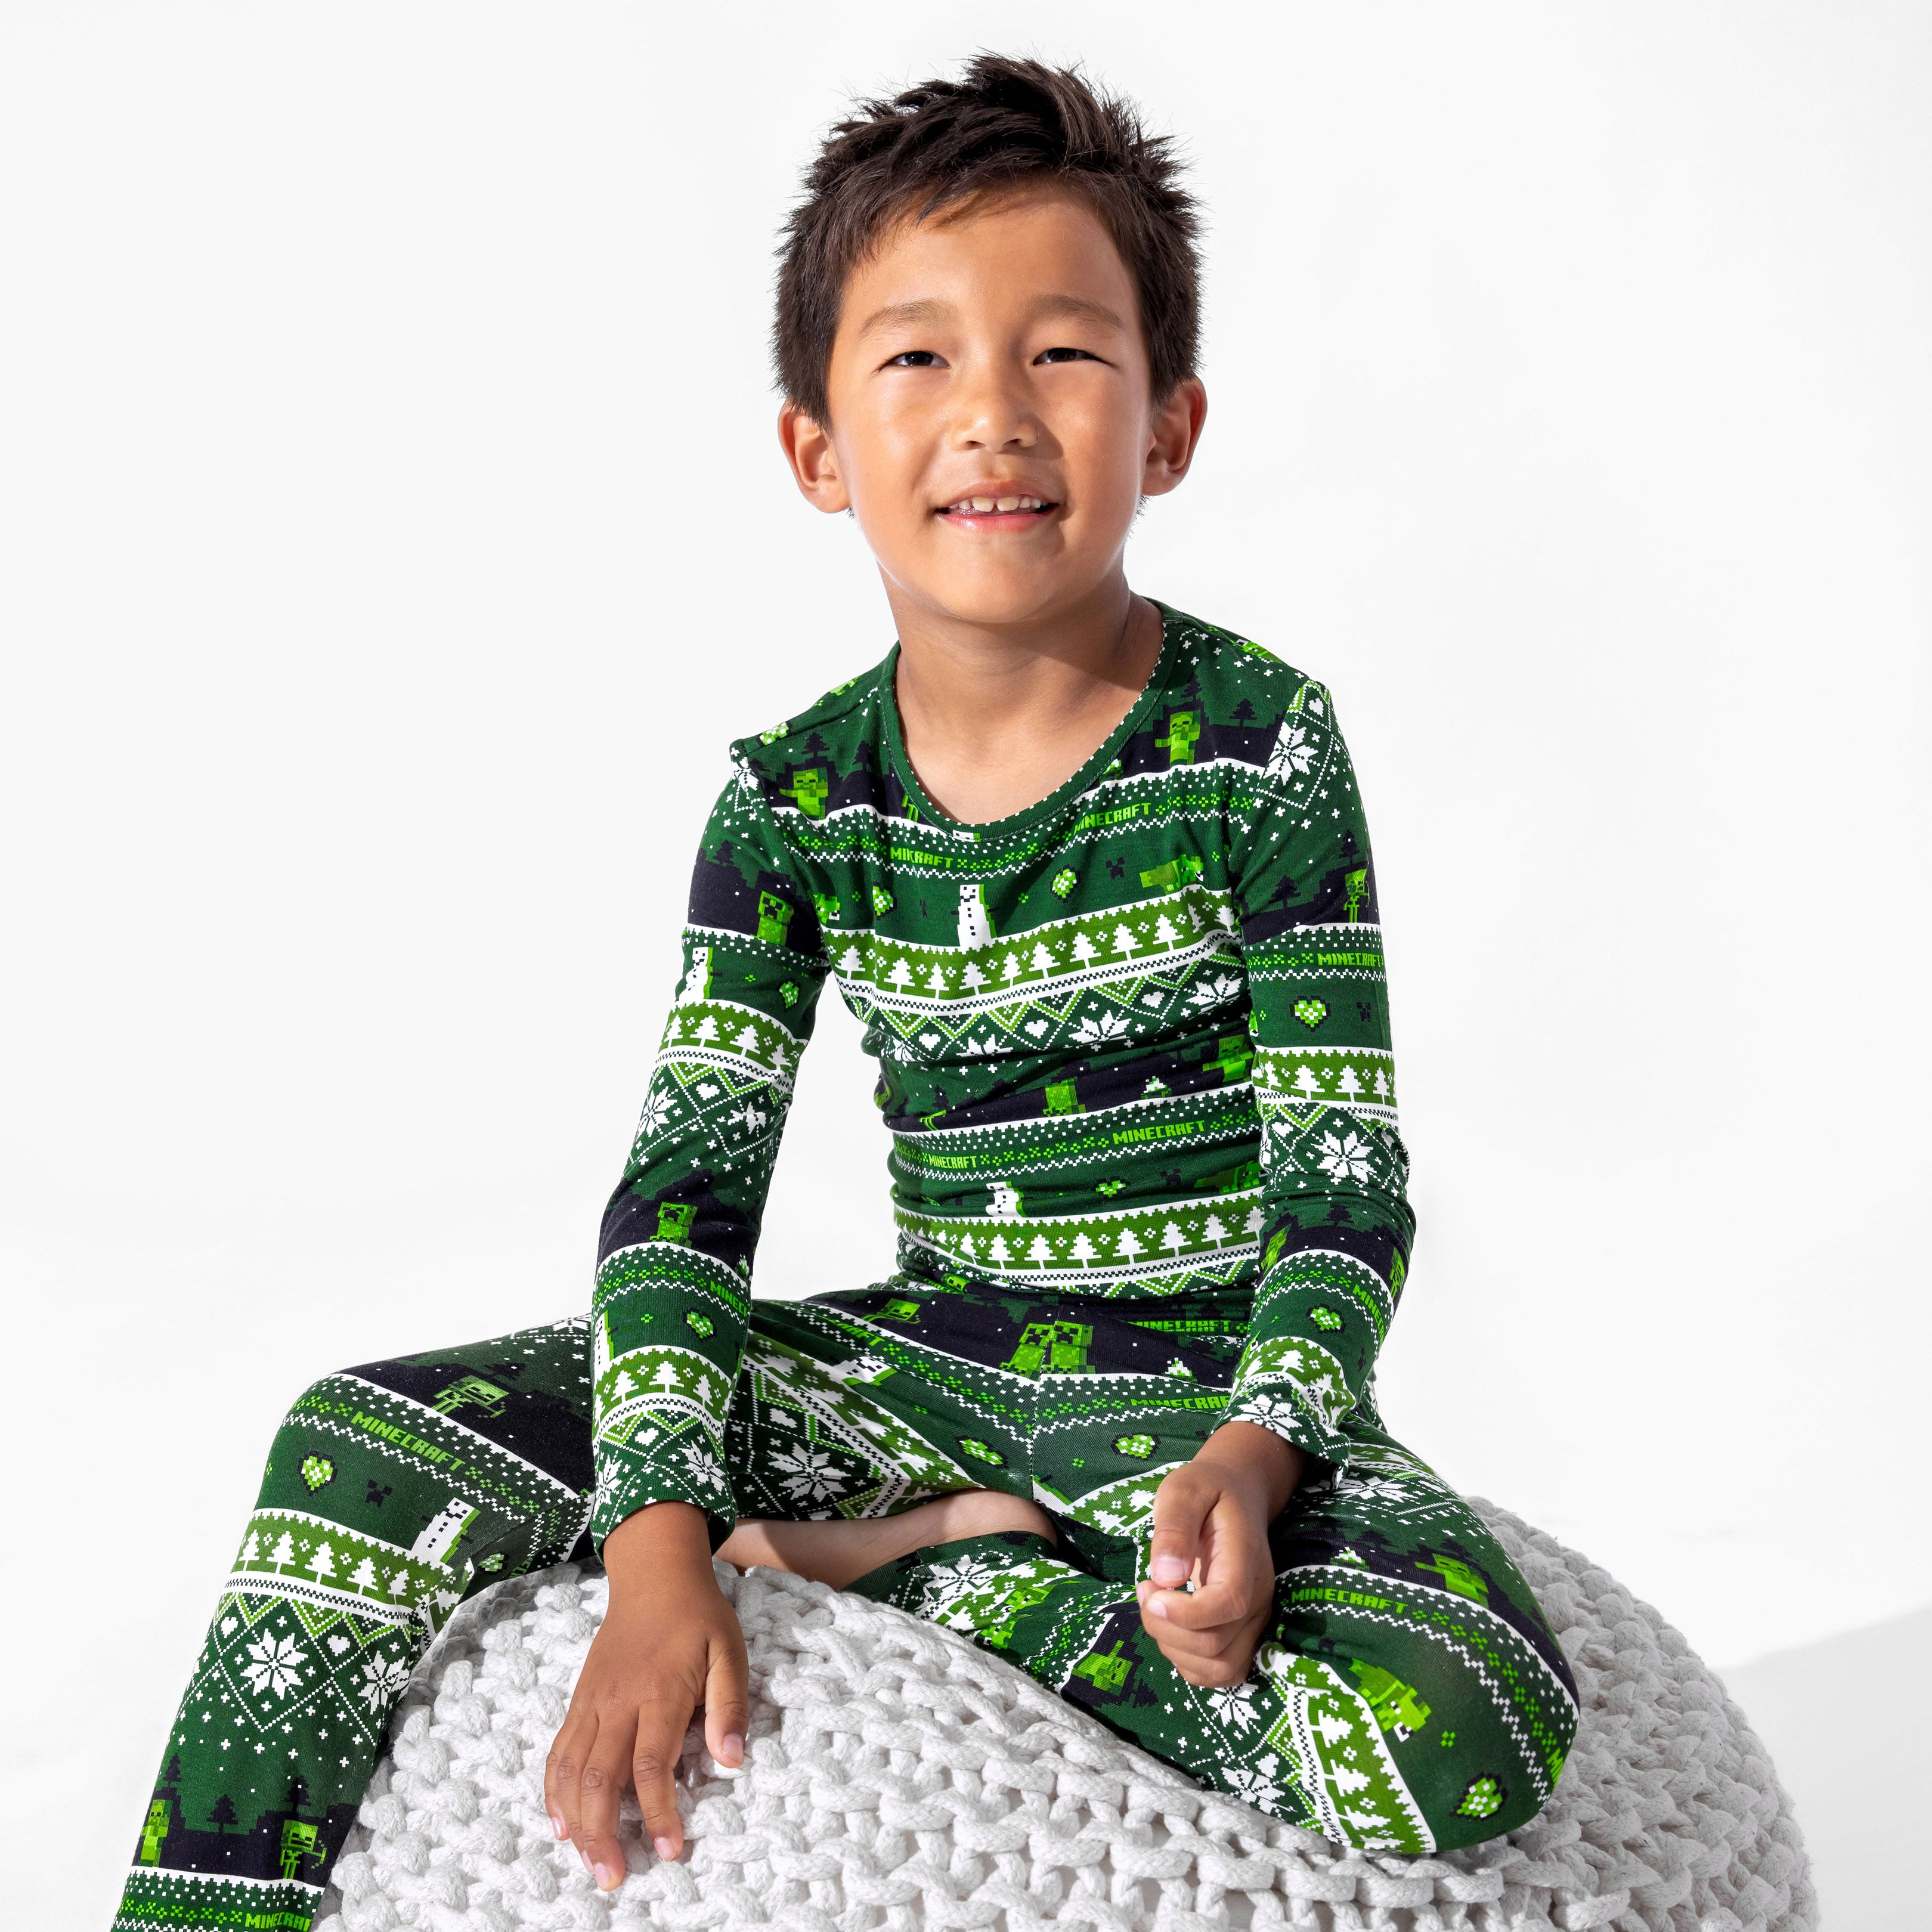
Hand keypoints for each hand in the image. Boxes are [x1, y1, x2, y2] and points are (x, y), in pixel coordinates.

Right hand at [544, 1501, 747, 1889]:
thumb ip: (729, 1706)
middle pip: (599, 1778)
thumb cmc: (698, 1615)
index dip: (658, 1813)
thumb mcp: (730, 1651)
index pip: (650, 1765)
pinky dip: (554, 1790)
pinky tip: (561, 1822)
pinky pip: (559, 1750)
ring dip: (576, 1822)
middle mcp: (618, 1701)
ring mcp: (592, 1701)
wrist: (653, 1573)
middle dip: (603, 1834)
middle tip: (613, 1879)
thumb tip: (734, 1760)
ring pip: (572, 1770)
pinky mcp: (579, 1700)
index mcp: (658, 1692)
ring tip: (588, 1862)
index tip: (668, 1851)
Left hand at [1135, 1421, 1304, 1686]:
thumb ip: (1174, 1527)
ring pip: (1218, 1669)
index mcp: (1246, 1561)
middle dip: (1165, 1628)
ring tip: (1156, 1607)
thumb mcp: (1184, 1490)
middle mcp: (1257, 1599)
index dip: (1185, 1613)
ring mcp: (1253, 1621)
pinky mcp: (1243, 1634)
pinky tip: (1170, 1626)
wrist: (1236, 1494)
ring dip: (1174, 1648)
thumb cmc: (1207, 1489)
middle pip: (1216, 1646)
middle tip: (1146, 1589)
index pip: (1228, 1605)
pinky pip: (1220, 1672)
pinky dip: (1187, 1661)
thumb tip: (1165, 1577)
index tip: (1150, 1589)